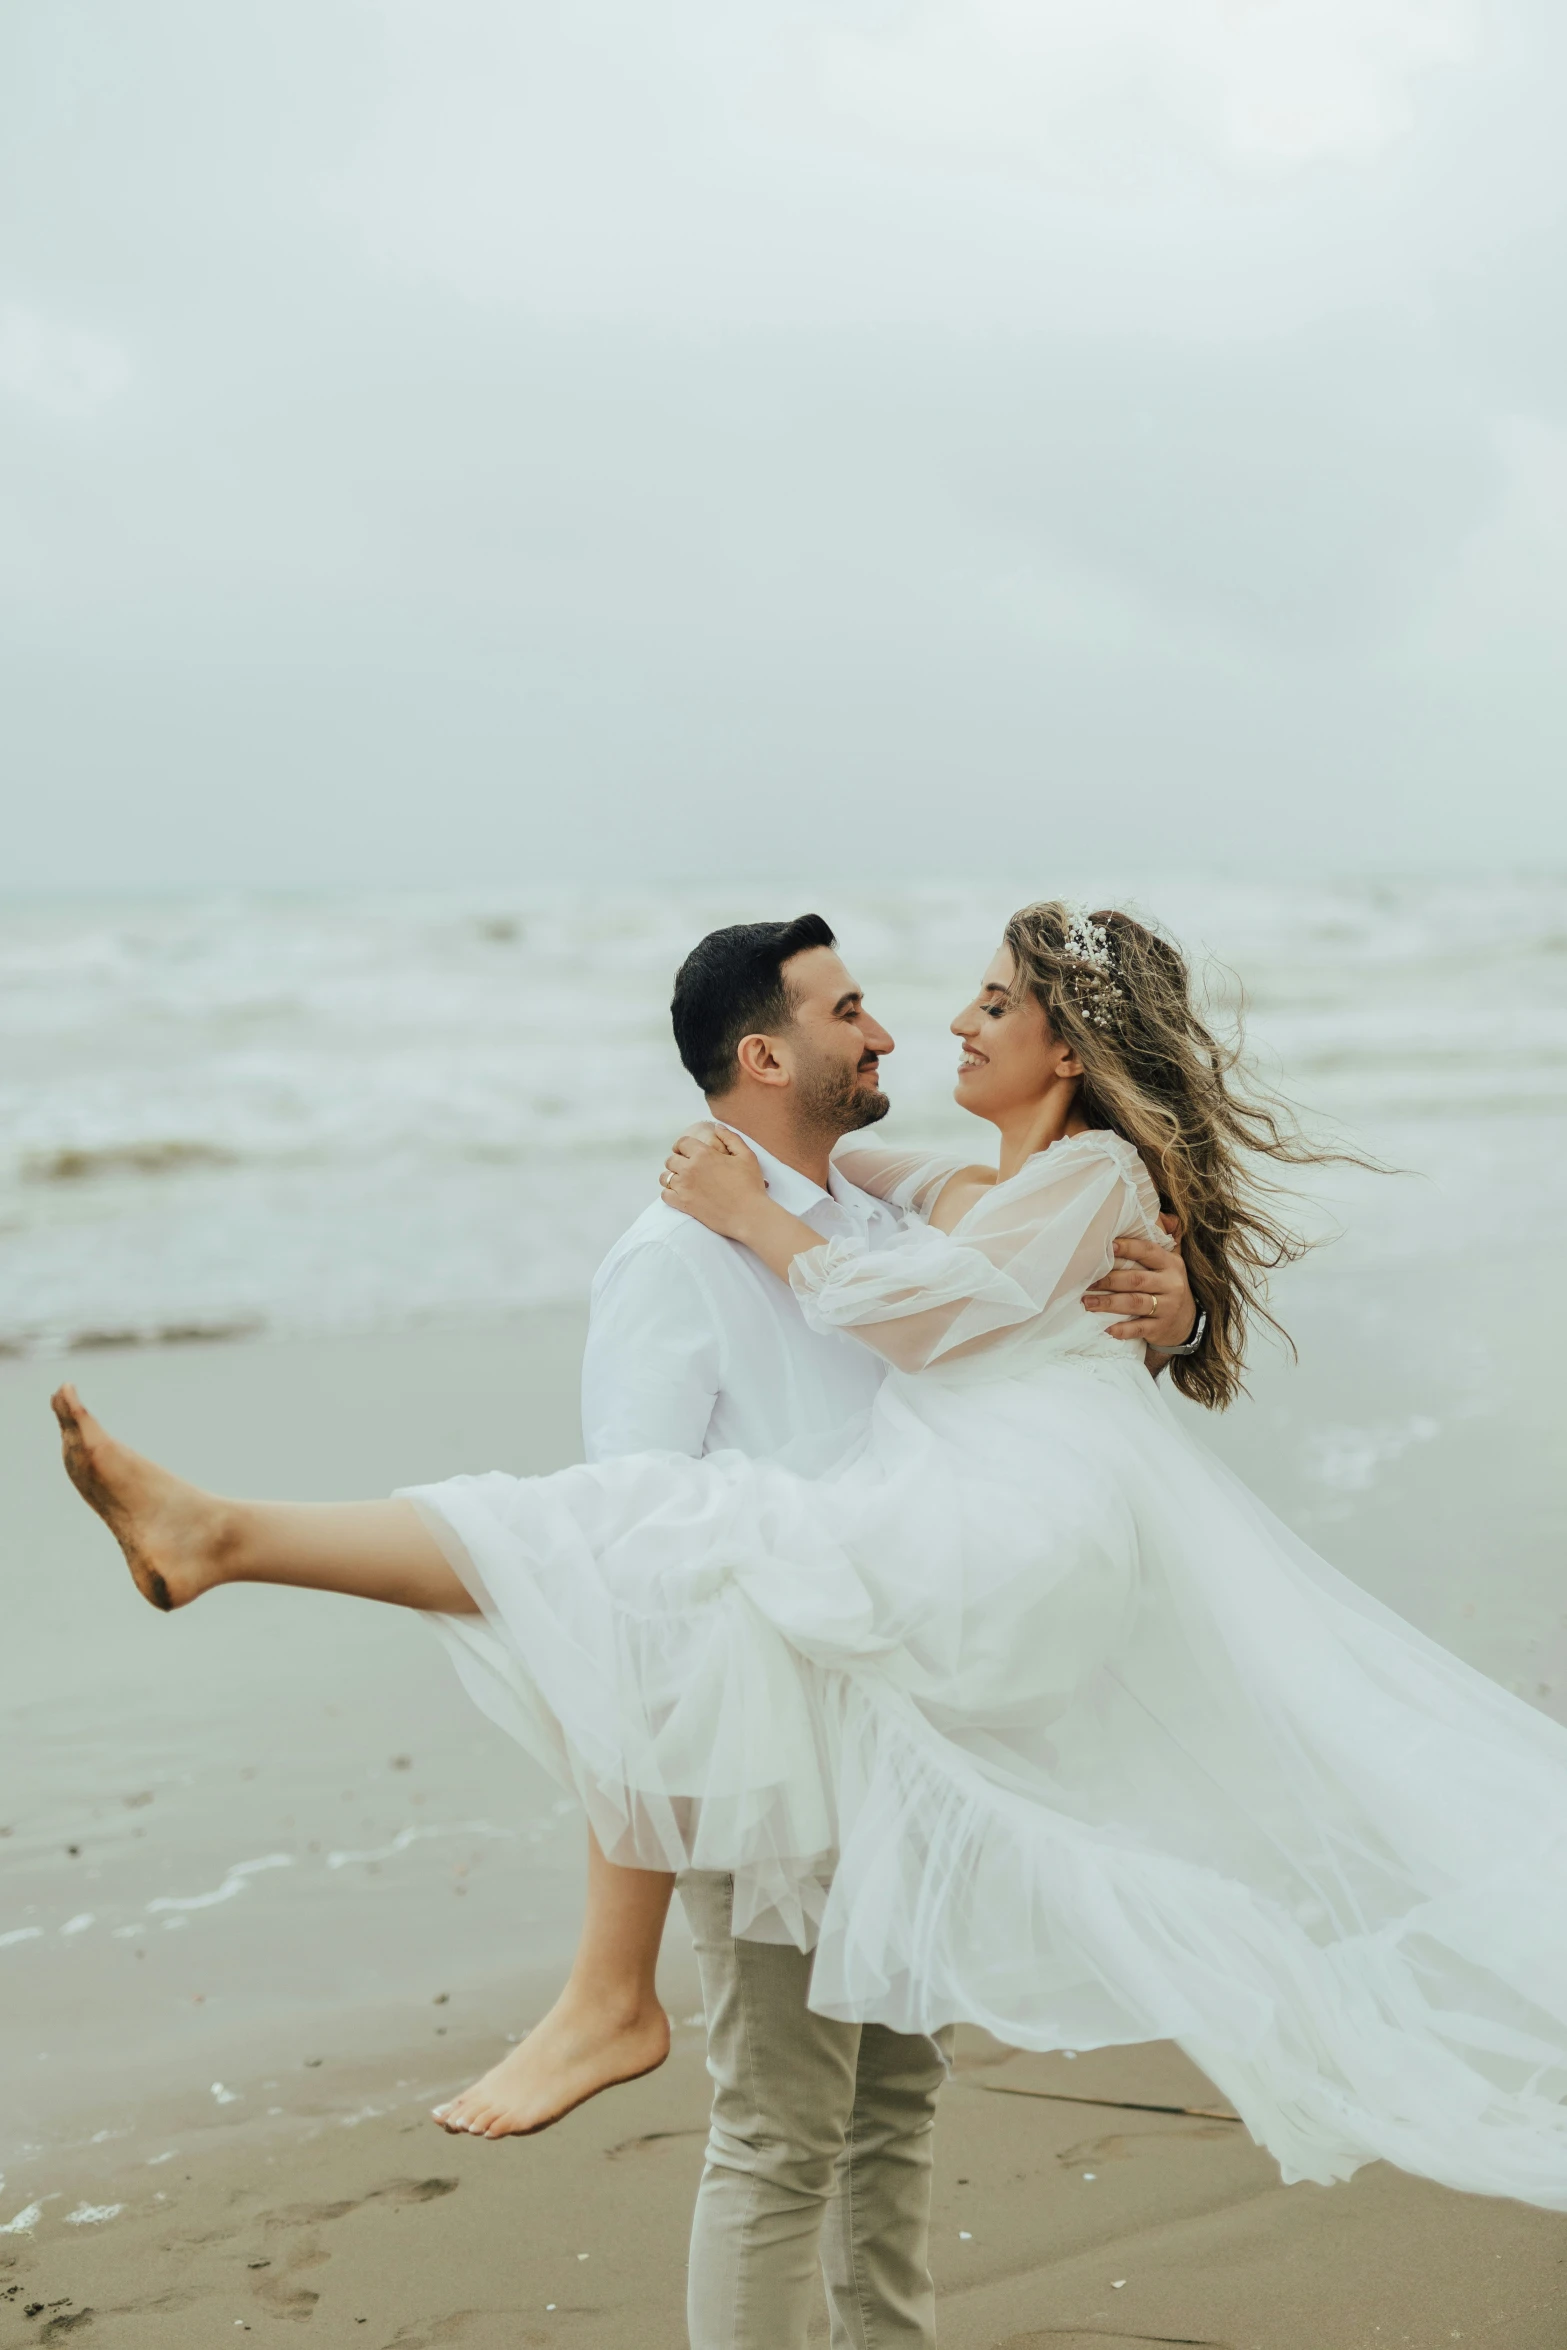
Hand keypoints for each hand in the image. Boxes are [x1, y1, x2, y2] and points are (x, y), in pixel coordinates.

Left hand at [659, 1123, 768, 1240]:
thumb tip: (717, 1127)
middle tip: (687, 1167)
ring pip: (665, 1177)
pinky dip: (669, 1193)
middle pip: (671, 1160)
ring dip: (672, 1177)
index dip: (683, 1145)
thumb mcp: (746, 1156)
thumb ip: (730, 1138)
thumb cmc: (750, 1185)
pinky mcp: (683, 1204)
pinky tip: (679, 1193)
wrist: (748, 1215)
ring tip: (682, 1180)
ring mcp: (684, 1187)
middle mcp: (690, 1169)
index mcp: (704, 1154)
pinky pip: (665, 1195)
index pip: (682, 1143)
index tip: (685, 1151)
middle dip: (678, 1161)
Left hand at [1083, 1222, 1196, 1348]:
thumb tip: (1164, 1215)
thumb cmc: (1168, 1287)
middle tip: (1087, 1281)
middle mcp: (1171, 1284)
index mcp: (1171, 1263)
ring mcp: (1168, 1307)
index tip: (1108, 1245)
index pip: (1149, 1252)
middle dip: (1109, 1279)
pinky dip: (1123, 1329)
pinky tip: (1107, 1329)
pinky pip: (1139, 1328)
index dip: (1128, 1248)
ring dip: (1109, 1303)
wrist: (1188, 1323)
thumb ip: (1162, 1242)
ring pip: (1135, 1303)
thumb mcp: (1170, 1264)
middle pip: (1137, 1279)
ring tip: (1087, 1302)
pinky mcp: (1161, 1328)